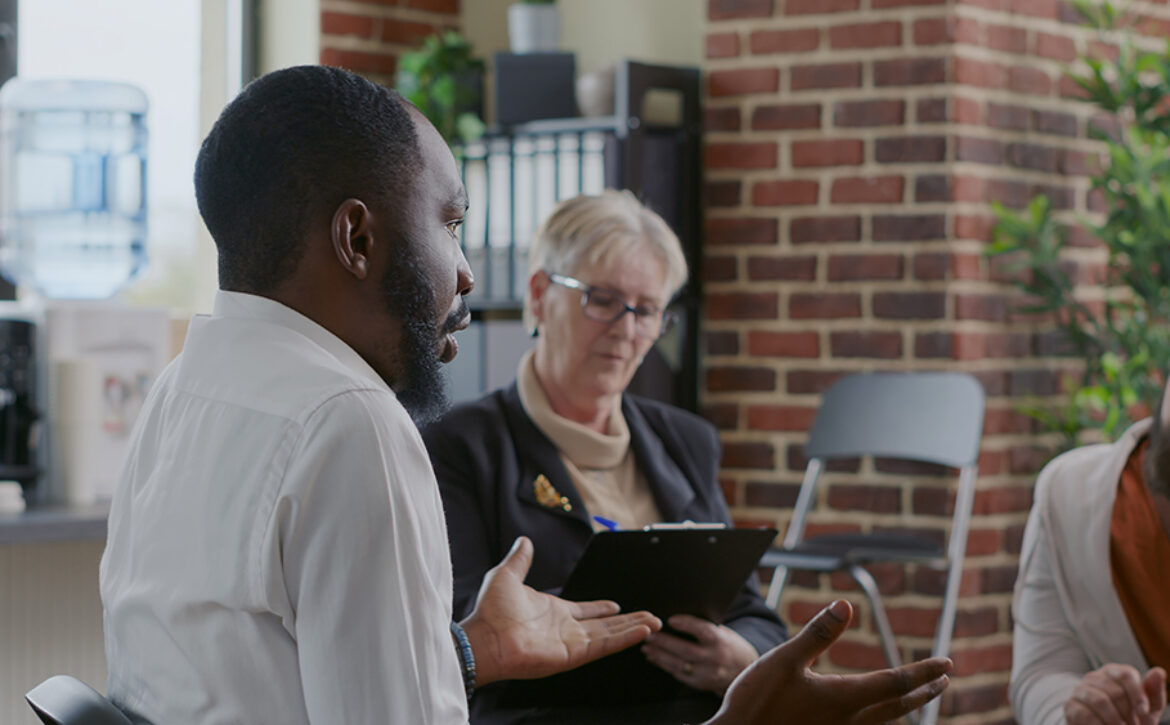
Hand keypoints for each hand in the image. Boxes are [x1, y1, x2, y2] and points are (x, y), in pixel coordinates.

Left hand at [460, 536, 661, 685]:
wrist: (483, 636)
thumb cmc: (489, 611)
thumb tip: (523, 541)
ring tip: (654, 623)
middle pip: (604, 625)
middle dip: (628, 621)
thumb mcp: (506, 575)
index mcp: (553, 611)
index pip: (585, 611)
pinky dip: (624, 638)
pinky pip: (603, 645)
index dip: (602, 608)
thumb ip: (519, 559)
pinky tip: (642, 631)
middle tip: (650, 617)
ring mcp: (570, 643)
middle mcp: (565, 629)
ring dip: (632, 629)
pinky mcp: (572, 655)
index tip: (617, 605)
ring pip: (609, 635)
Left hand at [642, 614, 758, 693]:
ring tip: (646, 646)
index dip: (687, 625)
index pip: (703, 631)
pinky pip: (678, 674)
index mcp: (720, 641)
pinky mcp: (700, 684)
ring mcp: (707, 673)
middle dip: (664, 642)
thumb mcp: (722, 631)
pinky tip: (653, 657)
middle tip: (648, 634)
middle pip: (686, 650)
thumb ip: (703, 626)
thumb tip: (676, 616)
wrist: (743, 669)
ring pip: (679, 664)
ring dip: (659, 655)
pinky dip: (664, 665)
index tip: (670, 620)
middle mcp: (714, 658)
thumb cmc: (727, 644)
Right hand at [704, 600, 950, 724]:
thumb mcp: (783, 659)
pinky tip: (874, 714)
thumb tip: (846, 606)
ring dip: (906, 706)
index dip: (922, 671)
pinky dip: (882, 718)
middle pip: (898, 706)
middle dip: (923, 691)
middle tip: (944, 679)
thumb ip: (817, 633)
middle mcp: (848, 720)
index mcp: (843, 698)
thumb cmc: (757, 702)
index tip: (946, 662)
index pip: (895, 683)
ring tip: (918, 695)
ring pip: (884, 721)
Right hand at [1064, 663, 1167, 724]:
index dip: (1138, 694)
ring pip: (1100, 701)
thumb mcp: (1147, 709)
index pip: (1125, 674)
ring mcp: (1080, 690)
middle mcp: (1094, 677)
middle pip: (1115, 691)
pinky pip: (1085, 713)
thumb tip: (1158, 672)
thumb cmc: (1129, 717)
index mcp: (1114, 672)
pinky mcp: (1070, 705)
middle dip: (1128, 714)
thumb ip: (1154, 692)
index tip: (1144, 713)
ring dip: (1115, 721)